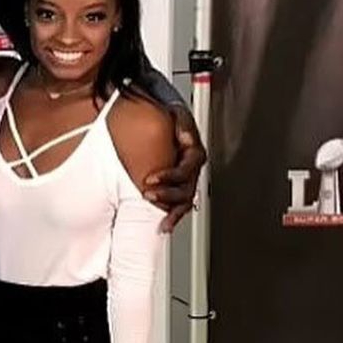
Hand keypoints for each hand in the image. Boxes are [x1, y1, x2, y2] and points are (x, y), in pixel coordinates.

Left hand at [144, 107, 205, 231]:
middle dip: (167, 196)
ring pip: (185, 201)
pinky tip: (165, 226)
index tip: (150, 179)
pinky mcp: (181, 187)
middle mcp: (194, 169)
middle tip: (148, 195)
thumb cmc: (172, 118)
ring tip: (162, 220)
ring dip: (172, 211)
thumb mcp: (177, 116)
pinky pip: (180, 205)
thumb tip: (184, 136)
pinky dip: (173, 216)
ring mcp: (189, 180)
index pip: (185, 170)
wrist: (168, 119)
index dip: (169, 176)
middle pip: (186, 189)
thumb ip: (181, 125)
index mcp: (195, 153)